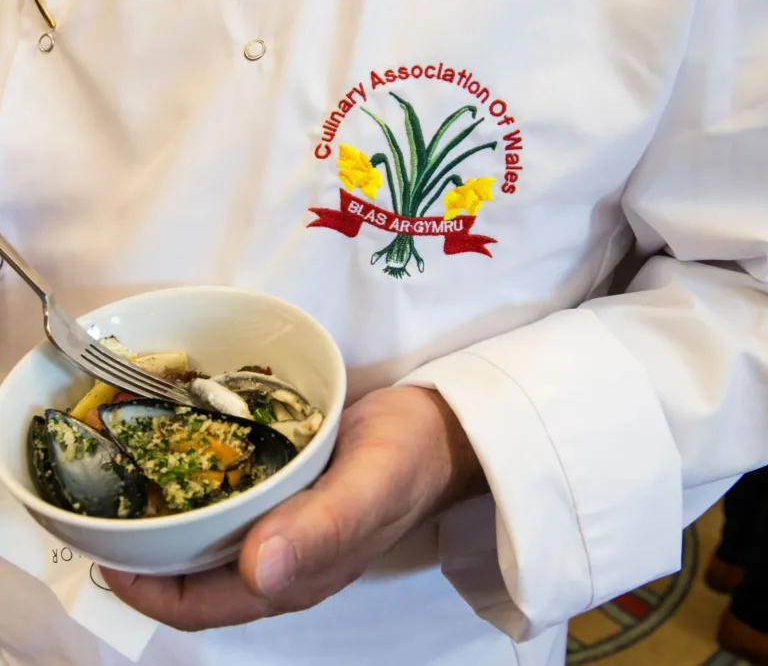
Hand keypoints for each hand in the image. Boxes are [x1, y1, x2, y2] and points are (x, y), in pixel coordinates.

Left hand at [101, 386, 486, 630]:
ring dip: (167, 520)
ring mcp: (285, 529)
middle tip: (107, 502)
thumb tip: (256, 572)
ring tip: (131, 477)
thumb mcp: (370, 485)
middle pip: (194, 577)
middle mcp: (281, 561)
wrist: (441, 430)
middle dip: (145, 553)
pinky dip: (199, 489)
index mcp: (295, 575)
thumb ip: (322, 528)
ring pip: (209, 542)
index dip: (145, 589)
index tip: (103, 547)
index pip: (200, 605)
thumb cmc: (408, 457)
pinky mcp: (290, 496)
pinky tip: (183, 453)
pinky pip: (231, 506)